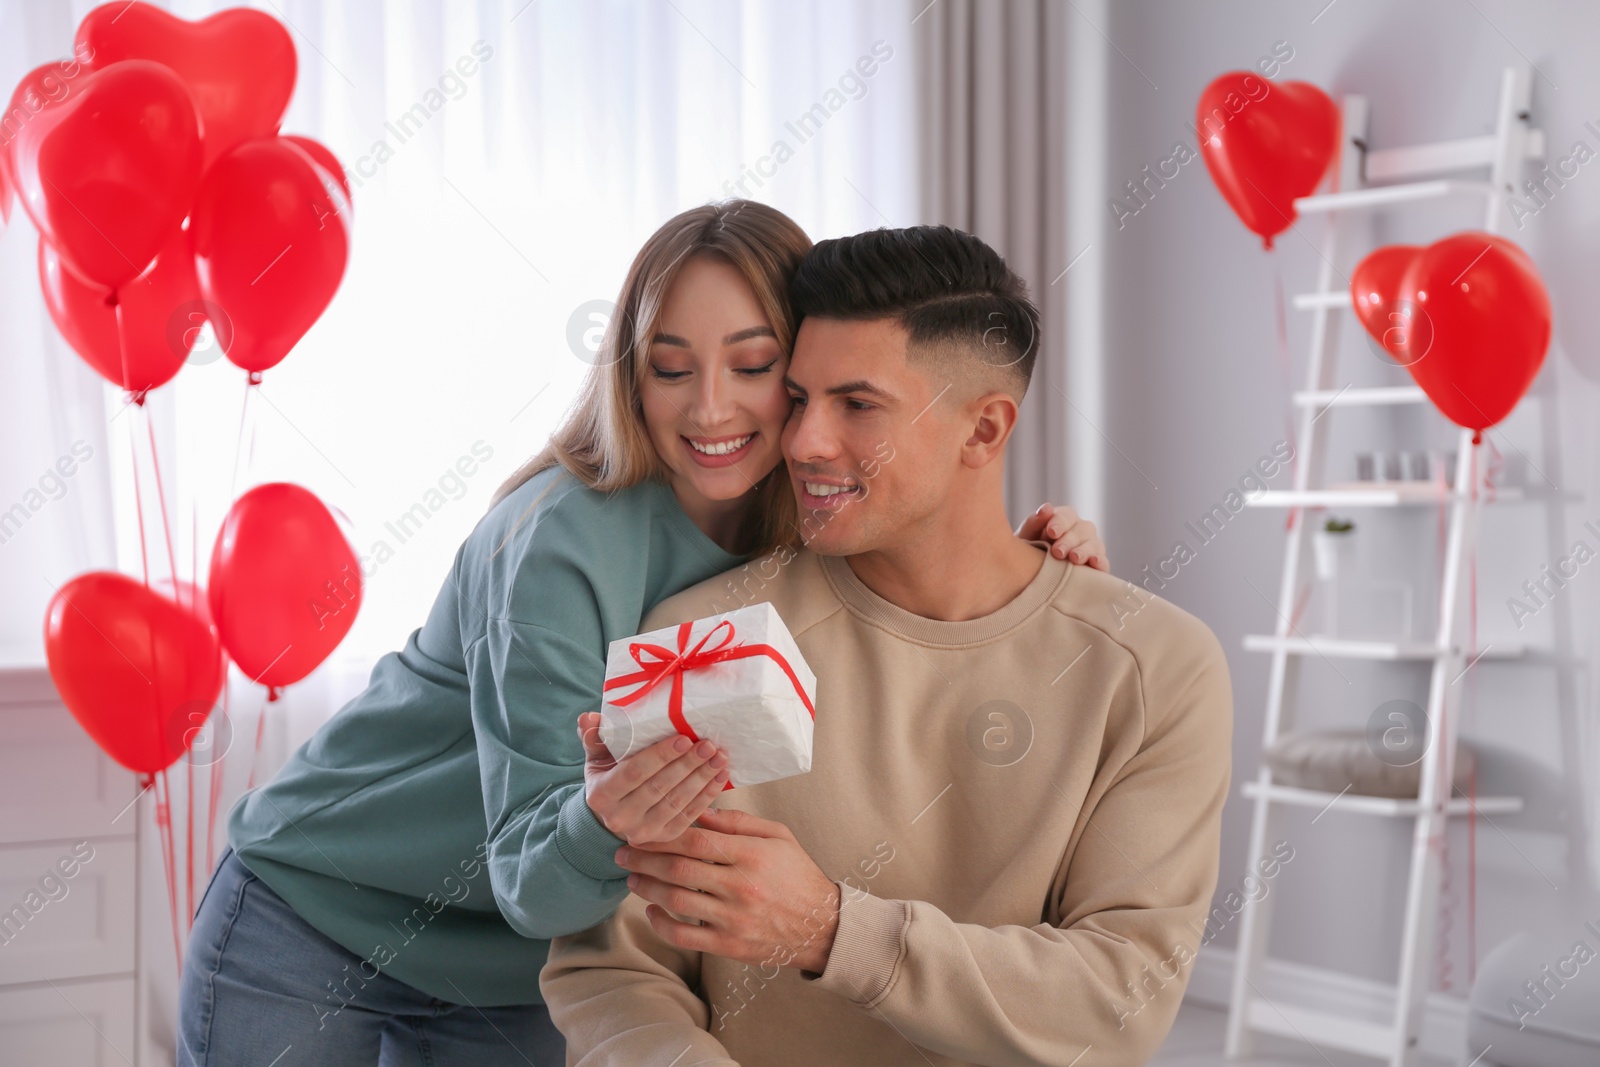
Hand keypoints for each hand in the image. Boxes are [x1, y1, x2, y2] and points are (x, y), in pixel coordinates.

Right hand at [576, 712, 729, 845]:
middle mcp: (619, 818)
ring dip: (702, 779)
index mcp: (601, 795)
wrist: (611, 814)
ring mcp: (642, 832)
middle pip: (659, 788)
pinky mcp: (663, 838)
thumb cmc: (608, 775)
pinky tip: (720, 776)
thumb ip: (594, 737)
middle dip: (687, 765)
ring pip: (677, 802)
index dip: (660, 756)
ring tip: (719, 757)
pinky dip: (707, 795)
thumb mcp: (596, 756)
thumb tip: (588, 717)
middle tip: (708, 745)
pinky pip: (689, 816)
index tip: (684, 739)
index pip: (634, 773)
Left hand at [615, 807, 840, 974]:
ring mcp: (732, 918)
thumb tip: (699, 812)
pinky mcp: (728, 945)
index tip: (641, 831)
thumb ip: (737, 822)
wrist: (820, 926)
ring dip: (647, 887)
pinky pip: (684, 935)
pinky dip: (661, 923)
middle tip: (622, 853)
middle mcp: (739, 886)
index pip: (694, 841)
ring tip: (632, 878)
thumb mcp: (777, 836)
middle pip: (678, 869)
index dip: (661, 835)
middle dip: (644, 859)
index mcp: (750, 854)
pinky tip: (652, 909)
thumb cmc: (797, 874)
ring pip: (675, 900)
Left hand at [1017, 503, 1108, 570]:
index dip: (1060, 522)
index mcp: (1064, 519)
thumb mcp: (1026, 537)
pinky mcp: (1097, 565)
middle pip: (1082, 529)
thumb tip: (1046, 508)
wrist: (1031, 575)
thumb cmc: (1029, 551)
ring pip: (1094, 544)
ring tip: (1074, 558)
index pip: (1067, 515)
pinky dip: (1101, 562)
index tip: (1051, 532)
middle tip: (1057, 552)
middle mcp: (1081, 530)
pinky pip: (1103, 562)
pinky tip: (1094, 563)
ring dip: (1084, 551)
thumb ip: (1034, 522)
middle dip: (1069, 540)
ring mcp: (1091, 546)